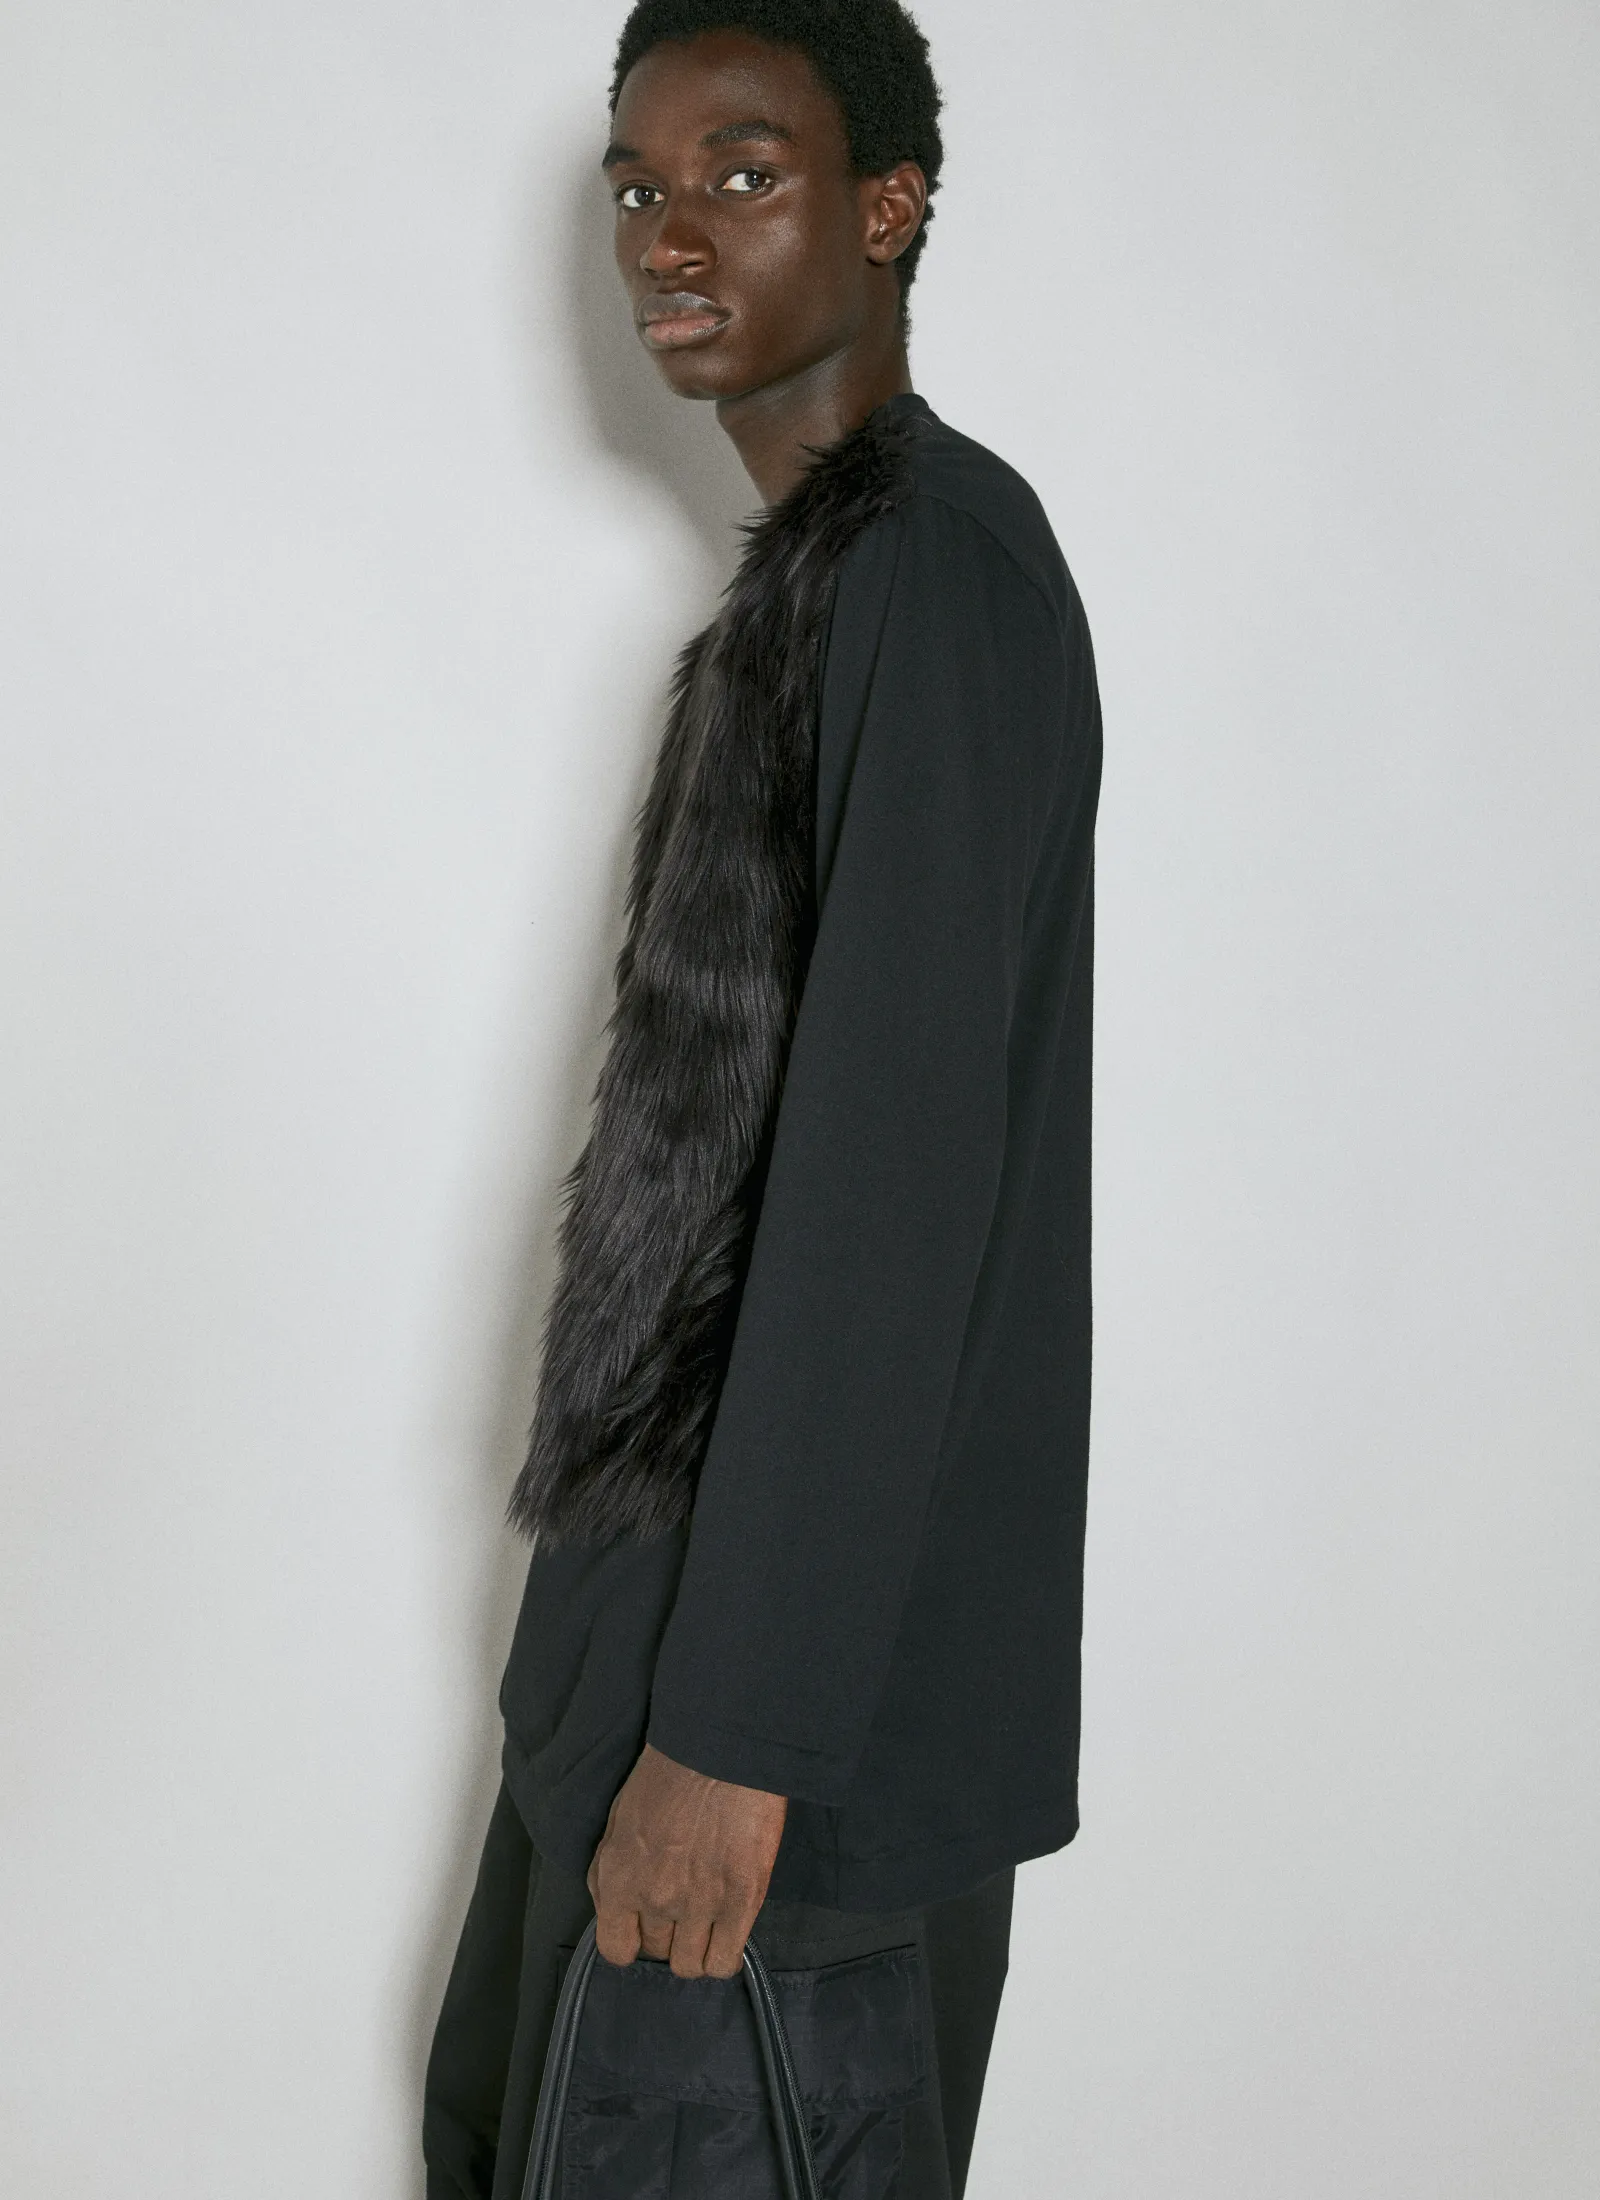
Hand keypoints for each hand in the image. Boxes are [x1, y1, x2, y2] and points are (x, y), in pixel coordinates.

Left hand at [586, 1743, 787, 1978]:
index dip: (630, 1941)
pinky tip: (726, 1935)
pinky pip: (724, 1961)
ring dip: (696, 1949)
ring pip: (690, 1966)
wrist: (721, 1749)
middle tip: (681, 1911)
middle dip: (666, 1936)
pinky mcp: (741, 1901)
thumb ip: (610, 1872)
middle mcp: (655, 1900)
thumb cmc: (667, 1774)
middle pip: (657, 1954)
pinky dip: (723, 1956)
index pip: (616, 1950)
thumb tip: (613, 1909)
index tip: (643, 1929)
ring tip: (706, 1924)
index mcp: (619, 1879)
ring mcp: (700, 1904)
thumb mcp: (618, 1819)